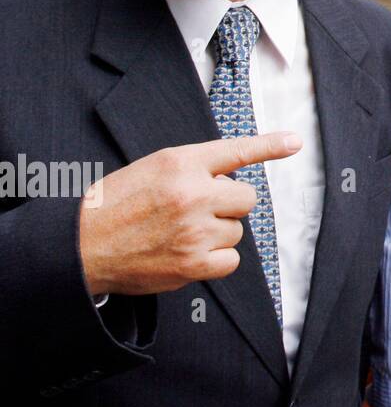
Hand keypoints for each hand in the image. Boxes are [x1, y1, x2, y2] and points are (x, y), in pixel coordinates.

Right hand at [79, 133, 301, 296]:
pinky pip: (231, 260)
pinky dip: (216, 260)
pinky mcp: (192, 264)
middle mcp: (192, 193)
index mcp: (180, 163)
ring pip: (237, 230)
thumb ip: (193, 168)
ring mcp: (194, 230)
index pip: (236, 150)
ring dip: (218, 232)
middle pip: (245, 198)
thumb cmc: (114, 206)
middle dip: (228, 204)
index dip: (269, 146)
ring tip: (182, 233)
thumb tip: (231, 177)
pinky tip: (190, 254)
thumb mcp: (152, 169)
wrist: (80, 247)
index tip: (295, 142)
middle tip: (196, 210)